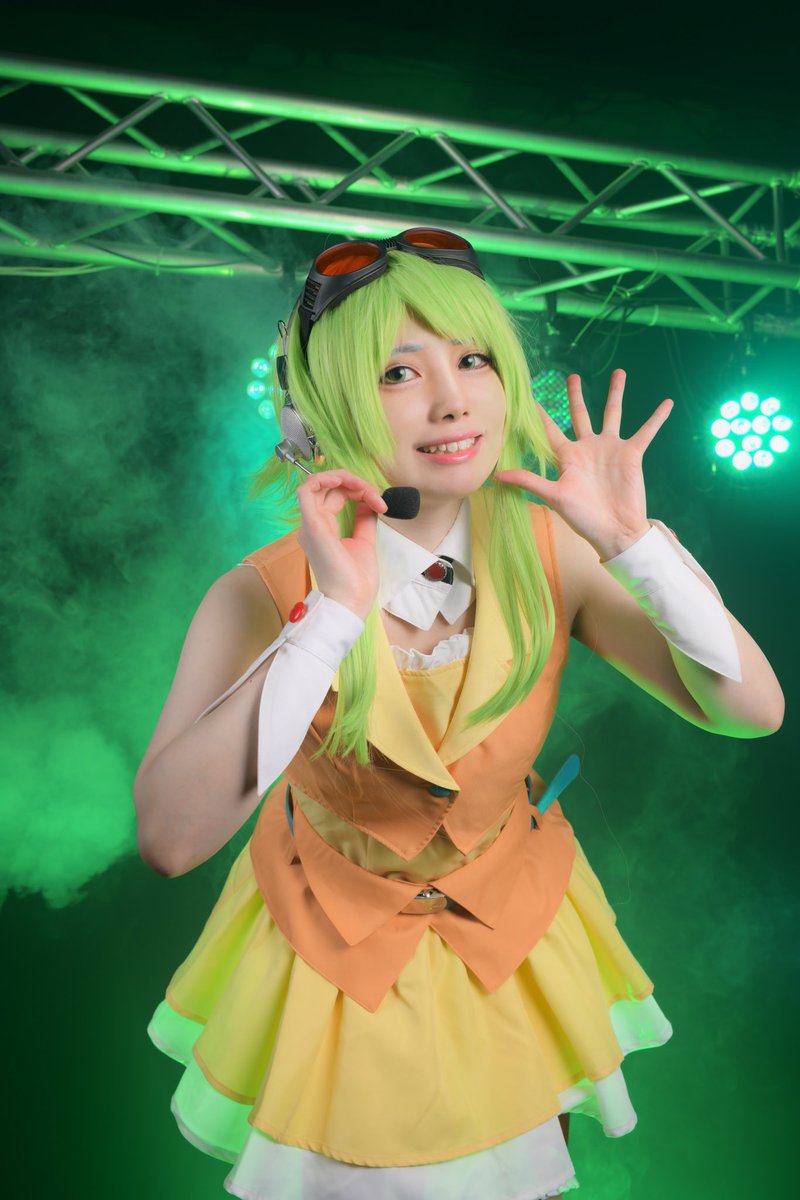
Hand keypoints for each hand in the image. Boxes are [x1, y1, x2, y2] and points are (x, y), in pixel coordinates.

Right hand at [296, 470, 387, 619]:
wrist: (351, 601)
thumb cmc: (355, 581)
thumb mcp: (364, 542)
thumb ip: (364, 520)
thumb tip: (368, 502)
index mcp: (324, 528)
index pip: (335, 496)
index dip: (358, 491)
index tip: (380, 503)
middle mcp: (313, 524)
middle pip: (328, 487)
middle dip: (355, 484)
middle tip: (376, 497)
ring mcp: (310, 523)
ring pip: (317, 484)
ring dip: (342, 478)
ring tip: (362, 487)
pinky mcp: (312, 524)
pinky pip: (306, 490)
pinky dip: (322, 479)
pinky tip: (341, 479)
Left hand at [493, 369, 672, 559]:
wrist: (615, 531)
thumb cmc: (583, 518)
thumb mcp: (554, 496)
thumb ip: (528, 481)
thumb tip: (496, 476)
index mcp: (567, 457)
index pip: (549, 430)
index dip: (540, 415)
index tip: (529, 397)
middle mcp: (588, 449)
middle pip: (580, 415)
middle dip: (575, 396)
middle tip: (571, 376)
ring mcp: (610, 449)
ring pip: (612, 414)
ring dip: (616, 394)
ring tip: (619, 372)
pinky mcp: (631, 454)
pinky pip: (646, 431)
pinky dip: (657, 418)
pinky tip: (667, 403)